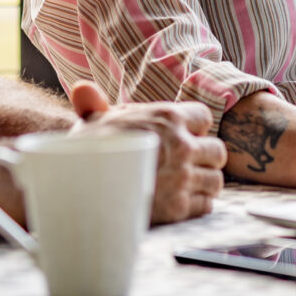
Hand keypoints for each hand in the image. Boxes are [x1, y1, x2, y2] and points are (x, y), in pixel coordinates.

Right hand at [69, 81, 227, 222]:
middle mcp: (181, 145)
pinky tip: (177, 201)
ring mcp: (182, 177)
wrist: (77, 189)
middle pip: (218, 151)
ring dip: (202, 184)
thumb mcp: (93, 121)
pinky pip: (205, 205)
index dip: (194, 129)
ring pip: (215, 180)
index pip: (204, 118)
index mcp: (167, 117)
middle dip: (204, 159)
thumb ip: (98, 104)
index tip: (181, 138)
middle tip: (187, 165)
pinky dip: (195, 205)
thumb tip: (82, 89)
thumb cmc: (85, 152)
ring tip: (184, 185)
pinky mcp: (178, 207)